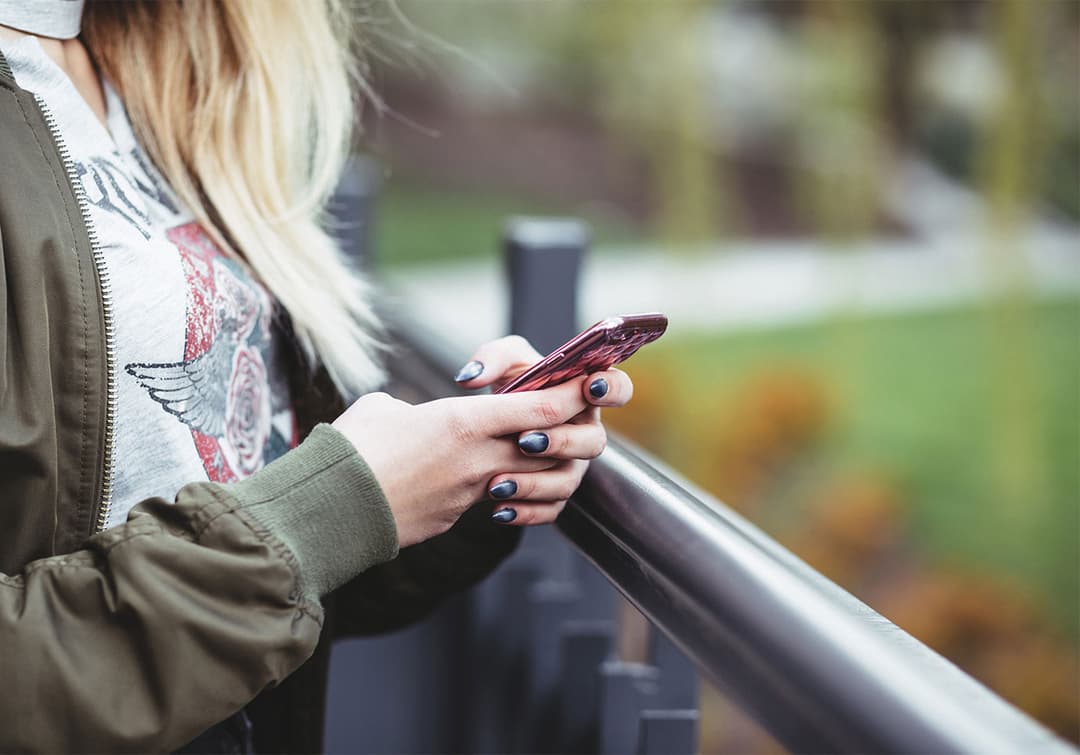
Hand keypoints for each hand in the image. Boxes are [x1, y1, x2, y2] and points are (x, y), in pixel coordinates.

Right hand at [332, 377, 580, 546]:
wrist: (328, 511)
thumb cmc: (350, 449)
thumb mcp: (384, 409)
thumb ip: (415, 409)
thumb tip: (415, 419)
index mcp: (463, 423)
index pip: (540, 408)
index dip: (571, 395)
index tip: (587, 383)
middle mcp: (477, 460)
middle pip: (547, 445)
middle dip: (564, 430)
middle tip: (565, 416)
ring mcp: (469, 494)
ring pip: (527, 477)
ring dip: (536, 464)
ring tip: (524, 450)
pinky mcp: (454, 518)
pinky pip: (494, 501)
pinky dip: (501, 489)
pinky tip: (486, 481)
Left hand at [452, 335, 633, 525]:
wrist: (490, 426)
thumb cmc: (510, 385)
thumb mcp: (502, 362)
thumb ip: (492, 358)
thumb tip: (472, 377)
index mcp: (584, 394)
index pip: (618, 389)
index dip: (611, 389)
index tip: (589, 387)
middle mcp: (584, 432)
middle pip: (594, 442)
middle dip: (562, 441)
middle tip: (525, 440)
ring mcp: (572, 465)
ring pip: (568, 481)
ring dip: (535, 483)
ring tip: (498, 483)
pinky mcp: (554, 494)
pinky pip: (549, 510)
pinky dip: (524, 512)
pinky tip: (499, 509)